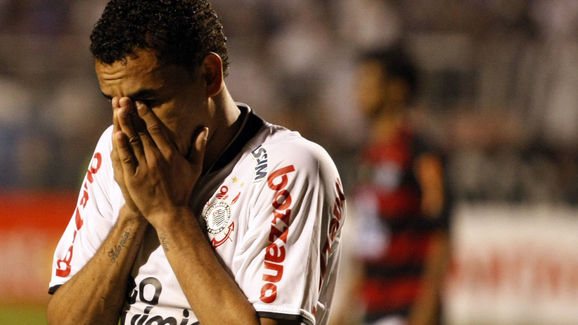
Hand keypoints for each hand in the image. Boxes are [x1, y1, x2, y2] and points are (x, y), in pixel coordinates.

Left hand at [114, 97, 207, 227]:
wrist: (171, 213)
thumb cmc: (183, 190)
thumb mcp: (194, 167)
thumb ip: (198, 147)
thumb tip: (204, 129)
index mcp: (170, 154)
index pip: (156, 130)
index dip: (147, 115)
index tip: (139, 103)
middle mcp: (157, 159)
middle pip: (142, 132)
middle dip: (132, 114)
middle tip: (123, 99)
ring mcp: (144, 168)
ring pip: (133, 142)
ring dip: (124, 124)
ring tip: (117, 109)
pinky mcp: (134, 178)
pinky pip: (126, 159)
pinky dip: (121, 146)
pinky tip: (117, 133)